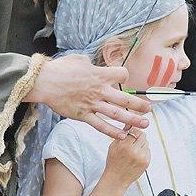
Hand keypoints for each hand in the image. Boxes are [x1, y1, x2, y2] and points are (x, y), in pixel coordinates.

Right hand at [27, 54, 150, 138]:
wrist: (45, 82)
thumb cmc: (59, 69)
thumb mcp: (78, 59)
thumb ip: (88, 63)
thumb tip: (90, 63)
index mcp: (100, 74)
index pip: (122, 74)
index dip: (124, 75)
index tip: (123, 79)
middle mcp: (100, 90)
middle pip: (125, 98)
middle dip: (140, 104)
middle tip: (150, 108)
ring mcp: (92, 104)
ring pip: (117, 114)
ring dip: (132, 120)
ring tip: (144, 124)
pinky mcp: (83, 115)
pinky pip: (100, 125)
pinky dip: (112, 131)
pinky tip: (123, 136)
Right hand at [102, 129, 150, 189]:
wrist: (116, 179)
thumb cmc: (113, 162)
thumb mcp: (113, 146)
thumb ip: (122, 134)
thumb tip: (130, 123)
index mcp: (125, 146)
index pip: (135, 130)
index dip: (132, 130)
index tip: (130, 131)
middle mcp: (134, 151)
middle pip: (143, 135)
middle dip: (138, 136)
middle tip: (132, 140)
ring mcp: (142, 157)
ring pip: (146, 143)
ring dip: (141, 144)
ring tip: (133, 150)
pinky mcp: (146, 162)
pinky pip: (148, 151)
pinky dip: (143, 151)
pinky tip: (136, 156)